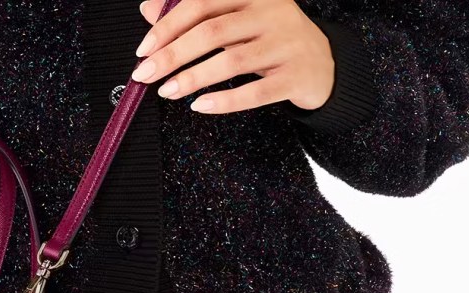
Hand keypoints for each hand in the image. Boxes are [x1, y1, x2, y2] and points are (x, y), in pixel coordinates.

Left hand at [133, 0, 334, 113]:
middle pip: (213, 31)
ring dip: (193, 78)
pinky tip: (199, 106)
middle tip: (145, 74)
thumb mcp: (235, 21)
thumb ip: (194, 14)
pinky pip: (255, 93)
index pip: (202, 3)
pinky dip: (224, 101)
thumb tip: (149, 9)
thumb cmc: (270, 41)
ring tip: (166, 91)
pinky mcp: (295, 77)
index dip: (168, 26)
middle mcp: (271, 13)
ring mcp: (286, 45)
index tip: (143, 50)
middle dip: (173, 54)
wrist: (324, 65)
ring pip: (231, 61)